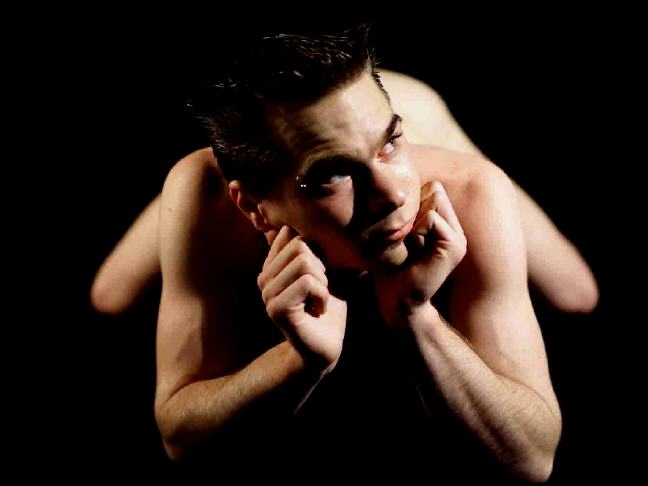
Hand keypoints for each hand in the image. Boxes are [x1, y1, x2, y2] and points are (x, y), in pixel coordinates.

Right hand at [258, 225, 346, 374]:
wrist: (326, 345)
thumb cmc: (329, 306)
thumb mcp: (331, 269)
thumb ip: (325, 245)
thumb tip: (336, 215)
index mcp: (273, 263)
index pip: (290, 231)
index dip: (316, 248)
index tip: (320, 273)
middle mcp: (264, 275)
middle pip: (299, 244)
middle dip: (322, 267)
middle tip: (320, 290)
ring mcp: (267, 292)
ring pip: (304, 262)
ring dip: (323, 283)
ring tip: (318, 300)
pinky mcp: (276, 308)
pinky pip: (307, 283)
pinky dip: (322, 296)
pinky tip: (318, 310)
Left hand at [373, 181, 466, 326]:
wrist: (398, 301)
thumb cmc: (389, 269)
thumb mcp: (394, 233)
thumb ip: (403, 209)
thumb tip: (394, 177)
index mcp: (443, 225)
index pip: (430, 188)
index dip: (409, 204)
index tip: (400, 233)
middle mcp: (455, 229)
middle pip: (433, 190)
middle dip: (411, 210)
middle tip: (404, 241)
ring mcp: (458, 237)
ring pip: (433, 201)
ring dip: (412, 222)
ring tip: (409, 247)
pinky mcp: (455, 246)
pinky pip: (431, 218)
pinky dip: (415, 231)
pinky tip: (414, 252)